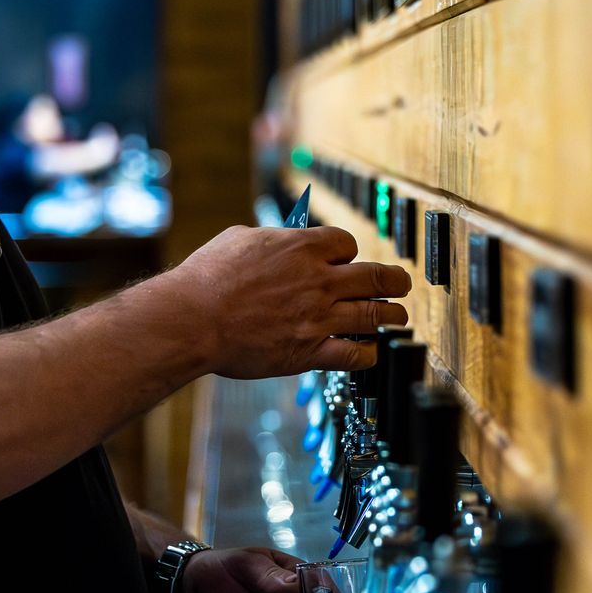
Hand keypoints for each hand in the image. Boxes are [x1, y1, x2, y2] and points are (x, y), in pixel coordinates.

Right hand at [168, 225, 411, 377]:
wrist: (191, 320)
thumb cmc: (207, 278)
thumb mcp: (240, 239)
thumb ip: (272, 239)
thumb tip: (283, 238)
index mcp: (302, 247)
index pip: (348, 245)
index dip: (350, 254)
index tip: (348, 262)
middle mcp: (318, 281)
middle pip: (376, 277)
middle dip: (395, 281)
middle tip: (401, 285)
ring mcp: (317, 317)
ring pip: (375, 315)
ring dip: (393, 316)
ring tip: (398, 318)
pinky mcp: (309, 351)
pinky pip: (355, 354)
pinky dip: (368, 353)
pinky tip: (369, 350)